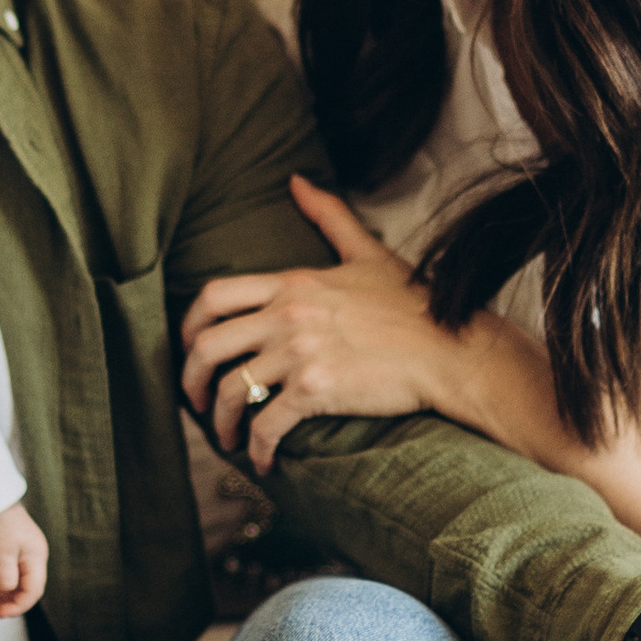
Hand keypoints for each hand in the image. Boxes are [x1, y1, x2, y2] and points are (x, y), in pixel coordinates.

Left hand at [0, 502, 47, 617]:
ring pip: (10, 585)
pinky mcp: (3, 552)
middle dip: (3, 604)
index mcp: (35, 557)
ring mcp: (16, 554)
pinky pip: (1, 577)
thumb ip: (5, 580)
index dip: (17, 606)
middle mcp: (29, 557)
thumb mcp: (0, 555)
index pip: (33, 591)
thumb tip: (3, 594)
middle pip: (21, 590)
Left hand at [179, 176, 450, 474]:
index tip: (189, 349)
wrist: (452, 351)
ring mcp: (301, 352)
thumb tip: (298, 180)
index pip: (215, 296)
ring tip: (227, 438)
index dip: (189, 327)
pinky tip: (262, 461)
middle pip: (208, 346)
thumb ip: (329, 216)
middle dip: (190, 380)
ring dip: (220, 421)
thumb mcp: (367, 253)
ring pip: (231, 390)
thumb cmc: (415, 306)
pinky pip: (267, 424)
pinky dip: (257, 448)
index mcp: (293, 282)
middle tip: (194, 402)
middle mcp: (288, 314)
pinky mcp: (317, 390)